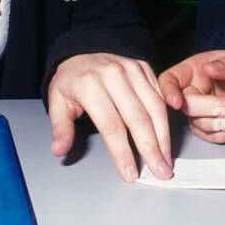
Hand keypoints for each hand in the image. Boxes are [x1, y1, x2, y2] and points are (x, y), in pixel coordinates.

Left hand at [48, 53, 172, 182]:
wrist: (82, 51)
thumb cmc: (71, 81)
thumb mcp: (57, 103)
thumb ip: (61, 128)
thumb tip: (59, 150)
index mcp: (89, 84)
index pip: (111, 125)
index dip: (122, 152)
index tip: (130, 173)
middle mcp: (114, 75)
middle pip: (138, 118)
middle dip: (151, 149)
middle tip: (160, 172)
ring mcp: (132, 69)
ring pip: (154, 107)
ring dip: (163, 137)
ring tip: (166, 160)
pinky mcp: (145, 68)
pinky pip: (160, 96)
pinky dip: (166, 119)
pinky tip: (167, 138)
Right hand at [159, 50, 224, 143]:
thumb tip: (210, 68)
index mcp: (192, 71)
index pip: (169, 80)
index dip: (168, 91)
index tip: (177, 102)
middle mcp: (191, 92)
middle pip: (188, 107)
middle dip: (217, 107)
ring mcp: (198, 113)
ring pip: (204, 125)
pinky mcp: (208, 129)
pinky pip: (217, 136)